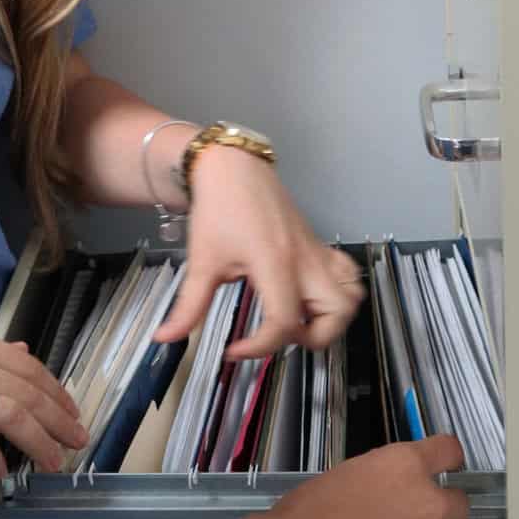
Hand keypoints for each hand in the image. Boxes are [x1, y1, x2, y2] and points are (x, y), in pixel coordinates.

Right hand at [0, 314, 86, 478]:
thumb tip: (23, 354)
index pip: (30, 369)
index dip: (57, 393)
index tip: (72, 413)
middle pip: (28, 395)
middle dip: (59, 421)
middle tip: (77, 441)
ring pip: (10, 415)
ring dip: (38, 441)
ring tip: (52, 460)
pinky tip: (2, 472)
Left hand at [153, 145, 365, 357]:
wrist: (233, 168)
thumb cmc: (220, 208)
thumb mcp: (201, 261)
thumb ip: (188, 306)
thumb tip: (167, 336)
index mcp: (275, 263)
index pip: (284, 322)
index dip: (260, 347)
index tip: (235, 350)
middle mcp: (305, 260)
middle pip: (335, 315)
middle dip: (311, 338)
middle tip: (278, 333)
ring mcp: (317, 253)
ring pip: (351, 296)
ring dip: (331, 319)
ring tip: (300, 319)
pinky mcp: (319, 247)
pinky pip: (348, 275)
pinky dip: (339, 293)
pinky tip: (311, 297)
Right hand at [271, 433, 468, 518]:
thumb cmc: (306, 515)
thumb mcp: (346, 477)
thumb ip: (381, 481)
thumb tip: (388, 496)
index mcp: (405, 465)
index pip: (449, 451)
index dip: (445, 462)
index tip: (440, 472)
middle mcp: (430, 501)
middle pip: (458, 505)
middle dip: (437, 515)